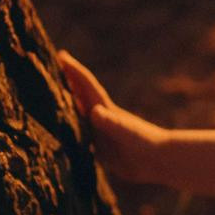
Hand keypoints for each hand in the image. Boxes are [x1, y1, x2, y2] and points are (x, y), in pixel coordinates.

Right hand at [58, 50, 166, 182]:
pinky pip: (82, 135)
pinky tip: (66, 129)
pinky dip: (72, 128)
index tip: (61, 55)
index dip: (73, 70)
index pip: (86, 85)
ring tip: (56, 93)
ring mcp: (101, 132)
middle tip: (54, 65)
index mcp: (106, 110)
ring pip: (79, 113)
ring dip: (68, 102)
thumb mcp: (127, 133)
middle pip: (80, 94)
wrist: (161, 160)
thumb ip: (111, 123)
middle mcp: (101, 118)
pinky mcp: (102, 149)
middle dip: (67, 80)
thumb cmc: (146, 144)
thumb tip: (95, 111)